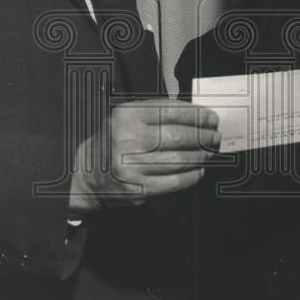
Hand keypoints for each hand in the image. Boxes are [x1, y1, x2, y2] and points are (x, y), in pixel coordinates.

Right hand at [69, 99, 218, 211]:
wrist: (85, 174)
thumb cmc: (112, 142)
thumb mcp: (126, 119)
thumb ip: (155, 115)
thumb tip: (194, 116)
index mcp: (126, 115)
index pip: (170, 111)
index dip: (196, 114)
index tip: (210, 117)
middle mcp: (128, 139)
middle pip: (177, 136)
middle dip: (203, 136)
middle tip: (215, 136)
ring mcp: (132, 165)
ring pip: (178, 159)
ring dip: (200, 156)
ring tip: (209, 152)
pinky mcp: (138, 188)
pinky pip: (174, 182)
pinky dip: (191, 176)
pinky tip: (198, 171)